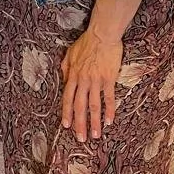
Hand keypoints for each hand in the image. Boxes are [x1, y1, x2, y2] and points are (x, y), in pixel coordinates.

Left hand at [60, 28, 123, 142]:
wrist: (102, 34)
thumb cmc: (86, 42)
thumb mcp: (70, 53)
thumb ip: (66, 68)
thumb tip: (64, 80)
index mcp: (73, 75)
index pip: (67, 98)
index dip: (67, 112)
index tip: (66, 125)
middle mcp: (83, 80)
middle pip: (79, 106)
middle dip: (79, 123)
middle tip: (80, 138)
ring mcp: (96, 80)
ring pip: (93, 105)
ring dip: (94, 122)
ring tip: (95, 135)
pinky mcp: (109, 79)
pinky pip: (108, 98)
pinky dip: (109, 110)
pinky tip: (109, 121)